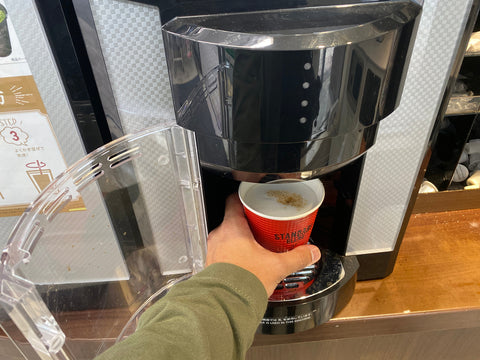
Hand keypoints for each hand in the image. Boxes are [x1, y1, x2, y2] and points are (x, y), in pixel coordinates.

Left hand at [206, 194, 320, 295]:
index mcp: (232, 228)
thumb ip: (296, 257)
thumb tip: (311, 252)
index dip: (244, 197)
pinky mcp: (212, 265)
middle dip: (248, 221)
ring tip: (257, 244)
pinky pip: (223, 251)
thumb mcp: (276, 266)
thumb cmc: (243, 281)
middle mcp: (219, 236)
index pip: (234, 201)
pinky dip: (233, 253)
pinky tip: (246, 261)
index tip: (254, 199)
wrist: (226, 303)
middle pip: (233, 219)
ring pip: (227, 236)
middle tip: (263, 225)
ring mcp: (213, 250)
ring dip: (240, 238)